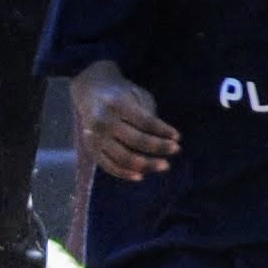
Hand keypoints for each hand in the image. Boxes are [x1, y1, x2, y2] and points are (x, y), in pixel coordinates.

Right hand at [71, 63, 178, 177]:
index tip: (178, 137)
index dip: (163, 131)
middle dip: (159, 147)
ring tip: (164, 165)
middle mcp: (104, 121)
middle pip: (137, 141)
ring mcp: (95, 138)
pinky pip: (110, 167)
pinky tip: (142, 175)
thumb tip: (161, 141)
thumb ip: (147, 115)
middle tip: (176, 149)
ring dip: (147, 164)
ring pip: (124, 158)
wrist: (90, 91)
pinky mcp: (91, 149)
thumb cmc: (121, 94)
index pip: (145, 122)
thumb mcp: (136, 95)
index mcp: (117, 104)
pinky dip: (126, 174)